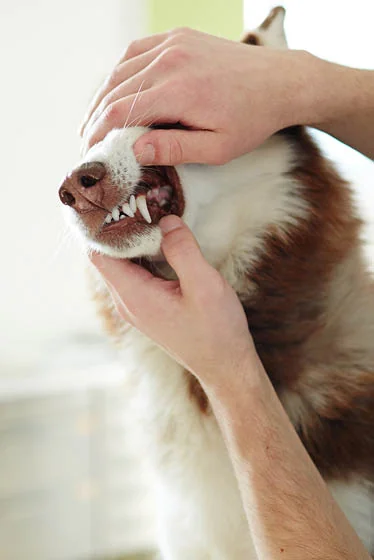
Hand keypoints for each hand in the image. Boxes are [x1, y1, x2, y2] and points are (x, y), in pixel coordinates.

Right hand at [80, 29, 315, 164]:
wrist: (279, 82)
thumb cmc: (251, 120)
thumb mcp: (217, 148)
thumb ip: (174, 149)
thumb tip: (134, 150)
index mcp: (180, 91)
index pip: (121, 112)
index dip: (99, 134)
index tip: (90, 153)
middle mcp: (171, 60)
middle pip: (115, 90)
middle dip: (95, 119)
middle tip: (87, 142)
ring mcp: (173, 43)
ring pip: (120, 69)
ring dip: (102, 96)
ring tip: (93, 121)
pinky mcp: (178, 37)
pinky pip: (136, 52)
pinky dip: (119, 73)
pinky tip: (114, 91)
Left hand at [90, 215, 258, 387]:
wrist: (225, 366)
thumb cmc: (216, 330)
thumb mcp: (204, 285)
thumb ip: (183, 250)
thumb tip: (166, 220)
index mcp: (134, 296)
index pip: (99, 253)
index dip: (103, 227)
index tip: (121, 201)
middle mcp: (128, 302)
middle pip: (108, 257)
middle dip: (120, 229)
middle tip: (140, 201)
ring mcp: (137, 306)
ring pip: (123, 265)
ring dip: (134, 242)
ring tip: (151, 215)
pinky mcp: (149, 307)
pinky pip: (137, 274)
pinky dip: (144, 255)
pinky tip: (163, 241)